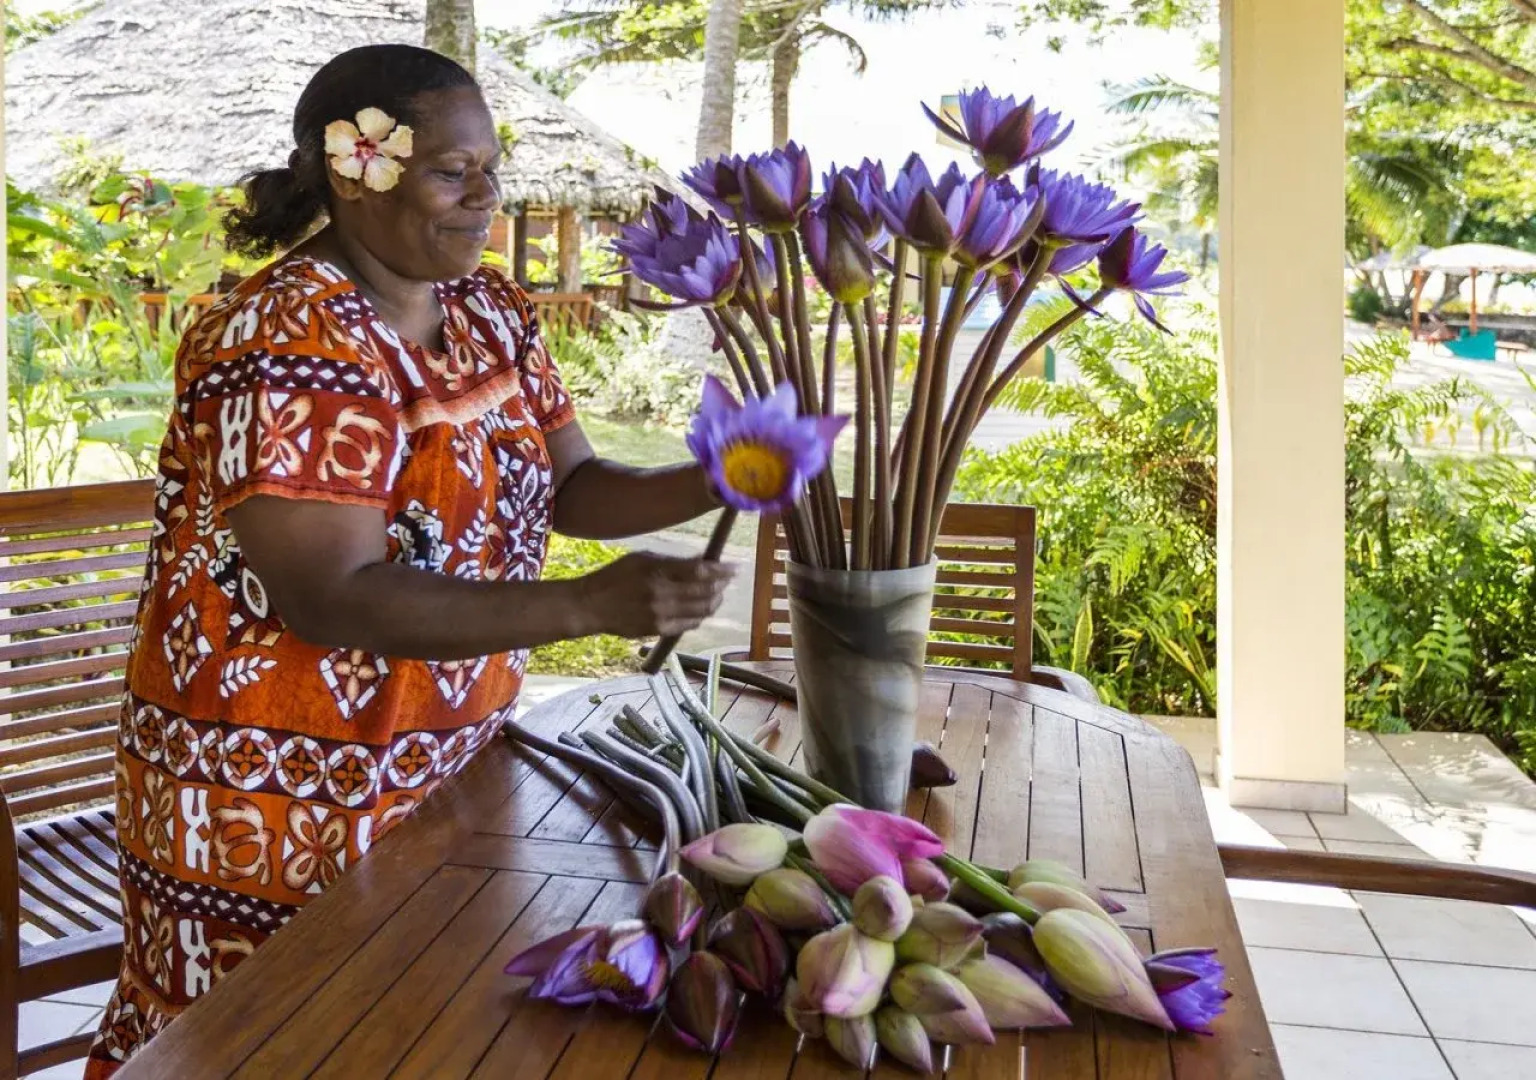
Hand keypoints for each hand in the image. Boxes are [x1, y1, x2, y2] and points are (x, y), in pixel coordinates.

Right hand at [579, 552, 734, 638]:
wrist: (590, 606)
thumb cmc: (615, 576)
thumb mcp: (641, 558)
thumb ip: (672, 561)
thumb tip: (701, 561)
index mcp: (657, 571)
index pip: (700, 571)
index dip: (721, 570)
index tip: (733, 567)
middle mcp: (662, 594)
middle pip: (705, 592)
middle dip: (721, 586)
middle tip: (728, 580)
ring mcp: (661, 615)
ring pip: (701, 610)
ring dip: (714, 602)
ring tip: (718, 595)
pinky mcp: (658, 631)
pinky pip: (689, 624)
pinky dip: (700, 616)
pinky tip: (702, 609)